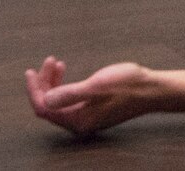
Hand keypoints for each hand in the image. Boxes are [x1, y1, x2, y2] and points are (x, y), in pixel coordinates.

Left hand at [25, 57, 158, 135]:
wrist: (152, 89)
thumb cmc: (128, 86)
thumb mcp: (96, 86)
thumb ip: (69, 94)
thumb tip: (45, 100)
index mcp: (77, 120)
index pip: (44, 108)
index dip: (34, 90)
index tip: (31, 71)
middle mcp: (79, 122)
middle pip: (49, 105)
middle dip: (44, 83)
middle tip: (48, 62)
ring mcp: (86, 116)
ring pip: (59, 100)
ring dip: (54, 82)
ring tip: (56, 63)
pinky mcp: (93, 109)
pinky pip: (69, 99)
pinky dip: (65, 84)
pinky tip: (66, 71)